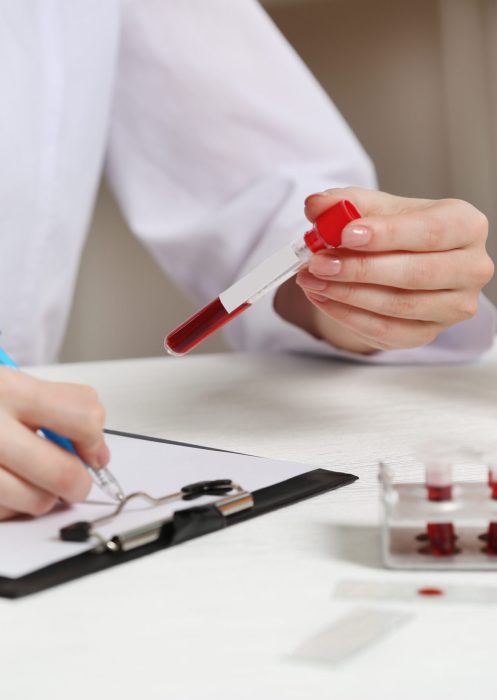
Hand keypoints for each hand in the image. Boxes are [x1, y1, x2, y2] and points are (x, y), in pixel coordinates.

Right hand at [0, 368, 109, 519]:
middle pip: (62, 473)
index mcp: (5, 390)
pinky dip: (13, 506)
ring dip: (45, 496)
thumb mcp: (10, 381)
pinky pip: (4, 513)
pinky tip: (6, 484)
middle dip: (79, 481)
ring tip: (35, 480)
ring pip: (35, 502)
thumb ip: (63, 405)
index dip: (95, 437)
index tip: (92, 445)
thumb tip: (97, 452)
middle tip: (76, 478)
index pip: (82, 417)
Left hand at [276, 187, 493, 353]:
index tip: (345, 234)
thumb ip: (344, 203)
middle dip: (361, 269)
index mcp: (466, 226)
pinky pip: (387, 331)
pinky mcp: (429, 334)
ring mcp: (454, 306)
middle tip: (318, 263)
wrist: (396, 264)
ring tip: (312, 279)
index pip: (430, 231)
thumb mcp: (371, 209)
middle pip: (417, 273)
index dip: (388, 235)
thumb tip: (316, 205)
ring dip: (348, 294)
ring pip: (400, 305)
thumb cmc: (393, 232)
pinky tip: (323, 298)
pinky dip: (349, 316)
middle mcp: (471, 268)